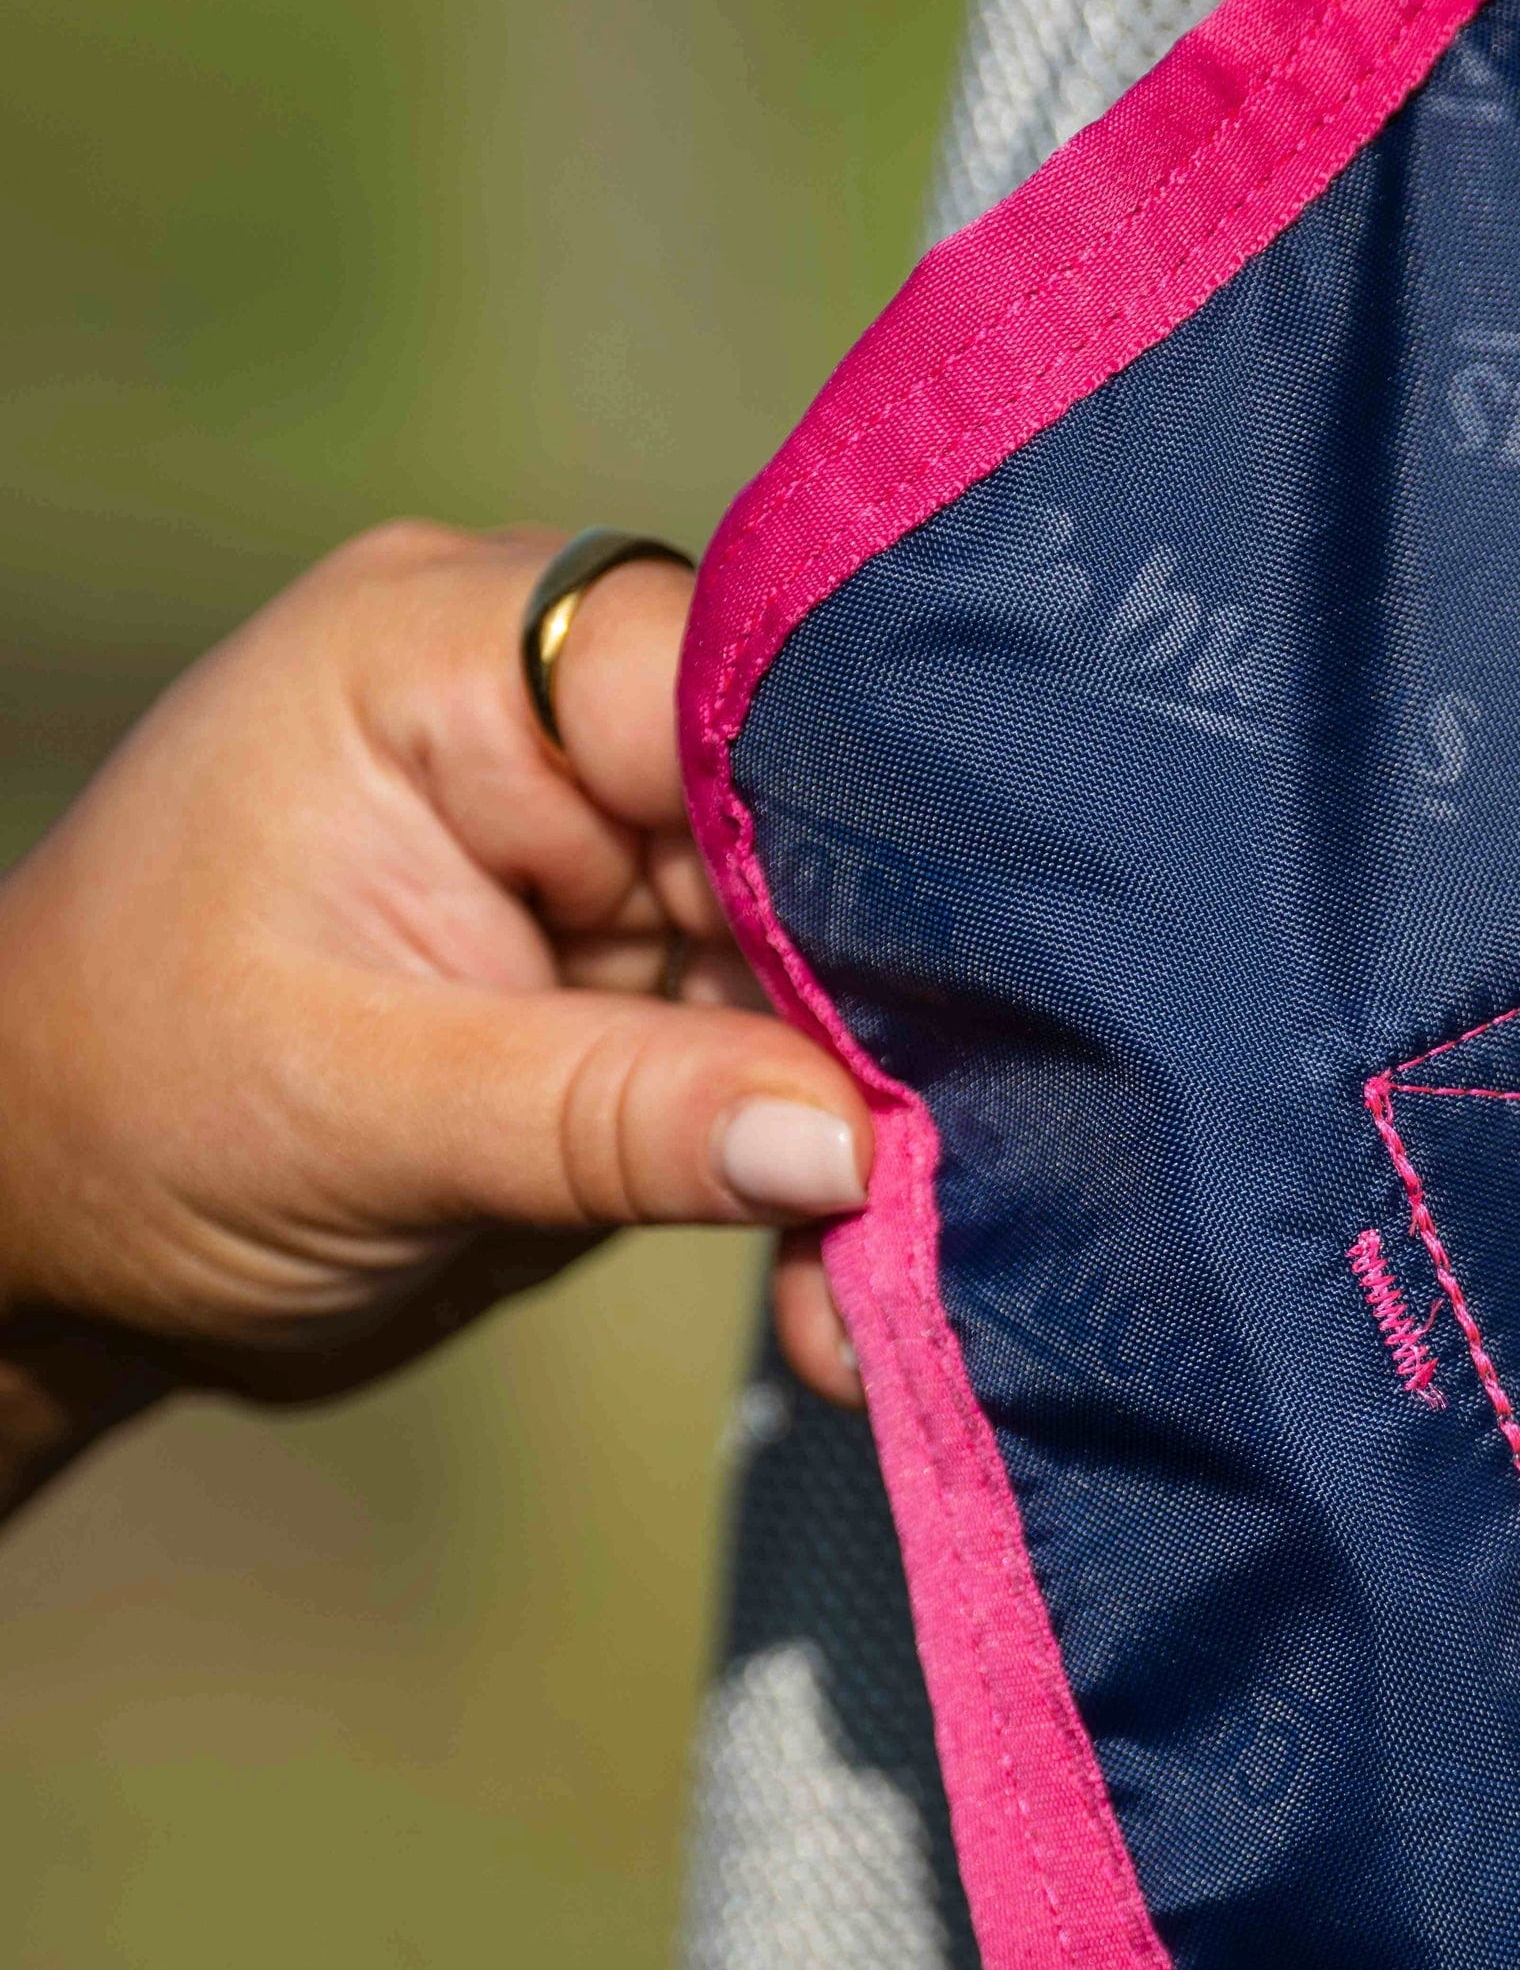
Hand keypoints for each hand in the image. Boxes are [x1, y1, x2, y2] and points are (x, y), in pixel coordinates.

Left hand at [0, 520, 870, 1516]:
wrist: (51, 1235)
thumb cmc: (123, 1116)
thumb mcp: (358, 1115)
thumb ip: (611, 1114)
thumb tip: (854, 1143)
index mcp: (451, 660)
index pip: (734, 680)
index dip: (863, 815)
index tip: (978, 973)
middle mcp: (557, 726)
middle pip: (814, 824)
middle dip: (888, 1010)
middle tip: (966, 1178)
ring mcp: (618, 858)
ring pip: (833, 963)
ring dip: (878, 1129)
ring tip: (897, 1290)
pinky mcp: (659, 981)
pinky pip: (801, 1062)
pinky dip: (830, 1185)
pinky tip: (844, 1309)